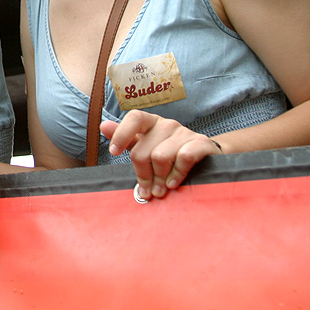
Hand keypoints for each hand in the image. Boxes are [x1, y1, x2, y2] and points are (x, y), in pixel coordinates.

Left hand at [100, 111, 220, 200]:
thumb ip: (127, 139)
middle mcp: (166, 124)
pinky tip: (173, 184)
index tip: (113, 152)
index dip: (121, 134)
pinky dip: (176, 174)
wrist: (207, 158)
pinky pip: (184, 158)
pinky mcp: (201, 143)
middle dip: (143, 175)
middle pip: (143, 150)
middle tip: (149, 191)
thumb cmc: (171, 154)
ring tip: (161, 191)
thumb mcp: (147, 147)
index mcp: (151, 122)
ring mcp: (184, 132)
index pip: (134, 118)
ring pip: (160, 157)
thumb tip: (103, 125)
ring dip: (159, 179)